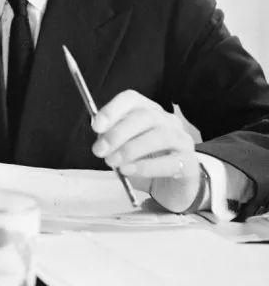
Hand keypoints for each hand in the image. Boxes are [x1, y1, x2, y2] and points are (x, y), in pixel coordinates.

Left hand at [91, 90, 201, 212]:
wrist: (173, 187)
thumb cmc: (145, 161)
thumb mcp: (123, 146)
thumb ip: (112, 138)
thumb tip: (100, 135)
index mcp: (149, 110)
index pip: (132, 99)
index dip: (113, 110)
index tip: (96, 126)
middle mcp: (167, 120)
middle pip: (144, 117)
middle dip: (118, 133)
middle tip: (99, 150)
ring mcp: (181, 140)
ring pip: (159, 136)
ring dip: (130, 149)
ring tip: (112, 162)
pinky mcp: (189, 163)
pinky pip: (169, 162)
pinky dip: (145, 166)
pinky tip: (128, 170)